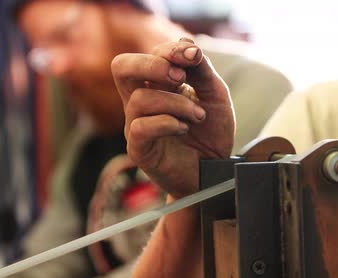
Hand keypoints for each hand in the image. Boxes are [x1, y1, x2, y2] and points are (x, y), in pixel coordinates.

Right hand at [112, 38, 234, 197]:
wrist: (214, 171)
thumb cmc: (211, 133)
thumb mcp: (215, 96)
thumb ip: (202, 71)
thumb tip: (188, 45)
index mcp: (158, 83)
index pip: (150, 54)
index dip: (170, 50)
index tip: (194, 57)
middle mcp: (141, 100)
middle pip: (122, 67)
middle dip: (151, 64)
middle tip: (180, 77)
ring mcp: (136, 123)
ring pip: (140, 98)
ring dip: (176, 103)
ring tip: (198, 116)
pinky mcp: (138, 148)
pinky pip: (140, 127)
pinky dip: (167, 123)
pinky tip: (184, 127)